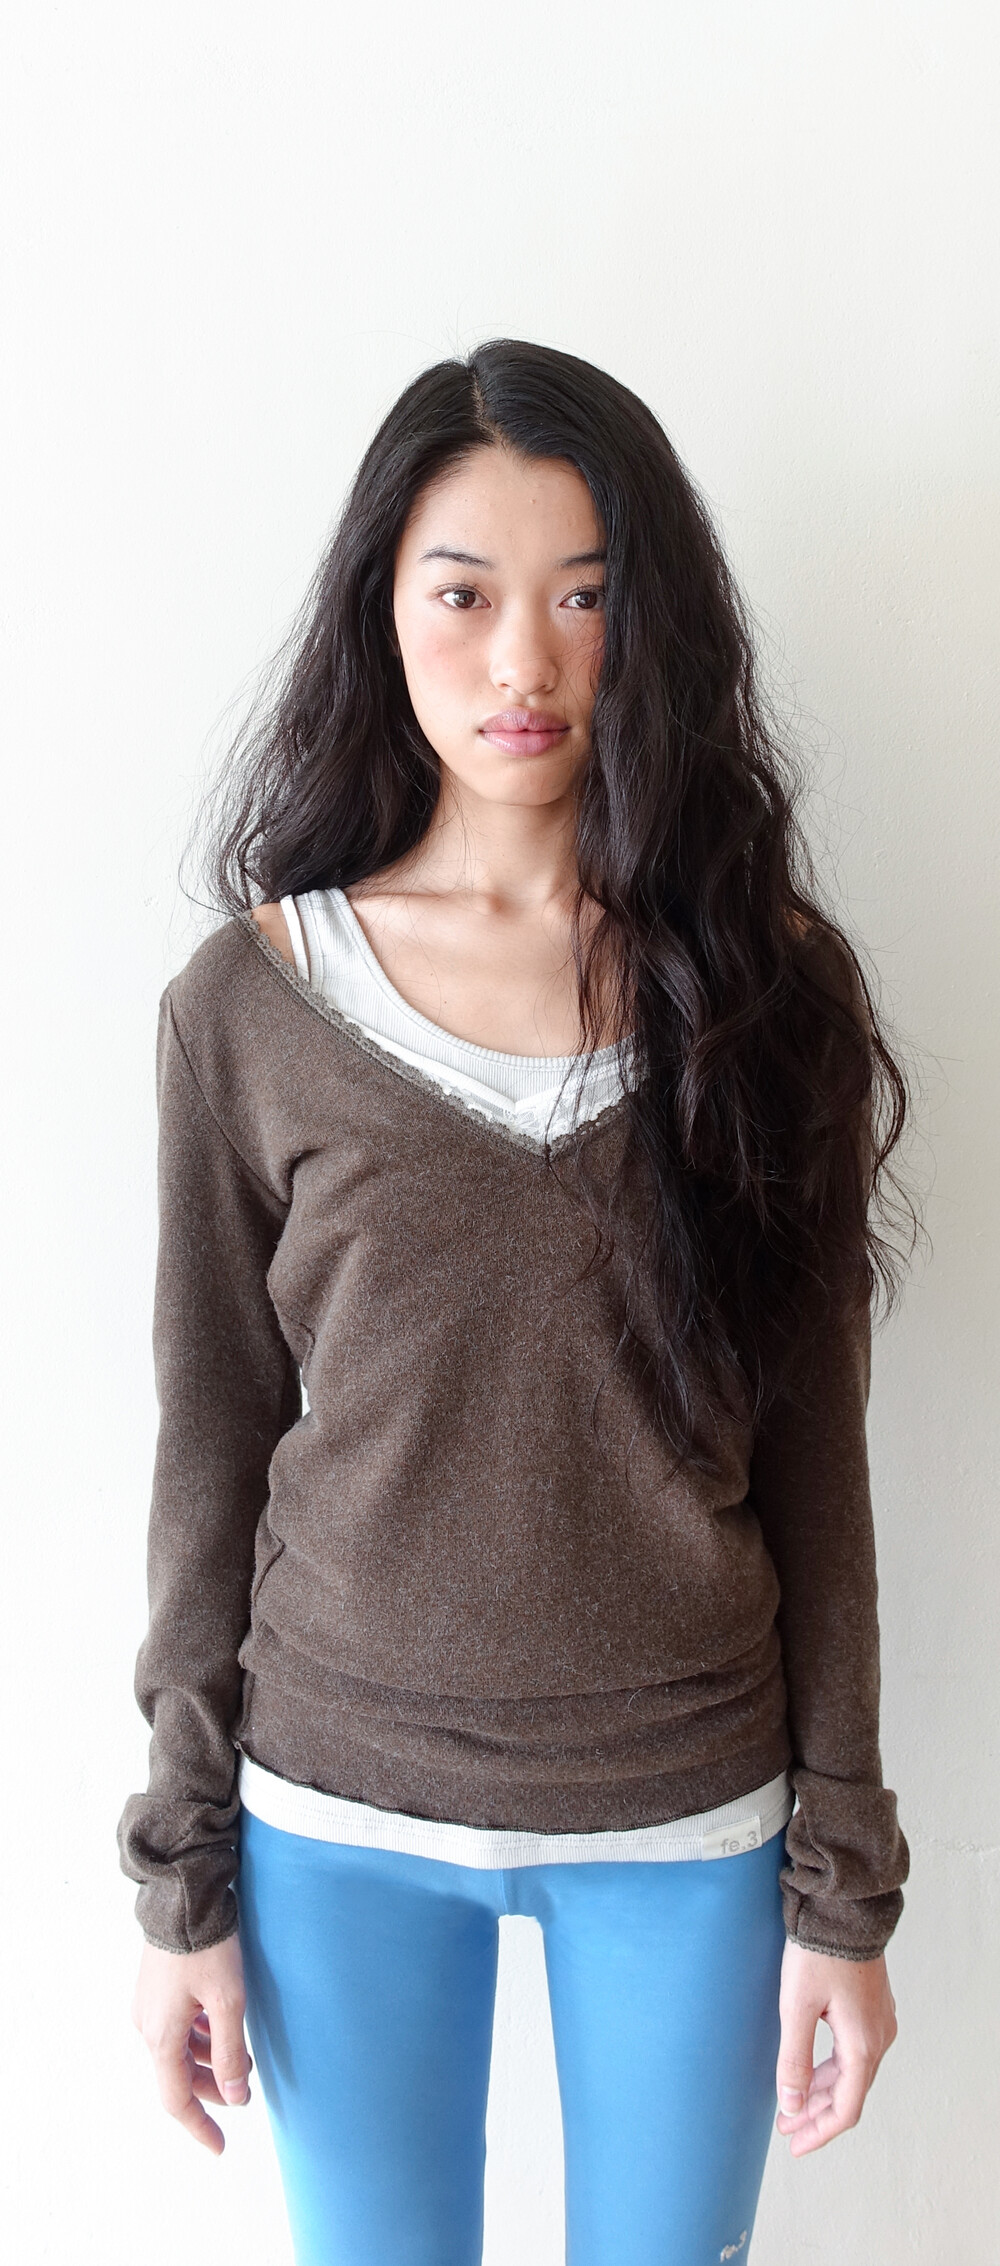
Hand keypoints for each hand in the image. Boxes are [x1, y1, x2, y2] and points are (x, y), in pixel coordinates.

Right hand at [131, 1930, 253, 2155]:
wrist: (182, 1896)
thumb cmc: (206, 1947)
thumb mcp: (228, 2001)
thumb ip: (230, 2052)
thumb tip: (235, 2097)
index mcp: (162, 2037)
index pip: (176, 2099)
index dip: (199, 2127)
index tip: (219, 2147)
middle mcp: (147, 2026)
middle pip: (179, 2076)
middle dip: (212, 2089)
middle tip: (244, 2092)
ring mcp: (148, 2007)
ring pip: (179, 2051)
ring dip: (209, 2060)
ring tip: (241, 2055)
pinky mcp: (154, 1989)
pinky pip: (176, 2027)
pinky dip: (200, 2036)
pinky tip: (222, 2024)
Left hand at [775, 1938, 896, 2154]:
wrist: (843, 1908)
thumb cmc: (818, 1953)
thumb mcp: (796, 2007)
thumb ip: (794, 2059)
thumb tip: (791, 2105)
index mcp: (862, 2045)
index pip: (845, 2109)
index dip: (819, 2133)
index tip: (795, 2145)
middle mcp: (878, 2038)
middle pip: (849, 2094)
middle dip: (816, 2115)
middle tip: (785, 2127)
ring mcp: (878, 2022)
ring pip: (851, 2073)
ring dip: (822, 2092)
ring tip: (791, 2104)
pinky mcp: (871, 2007)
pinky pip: (854, 2052)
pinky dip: (831, 2070)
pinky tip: (810, 2071)